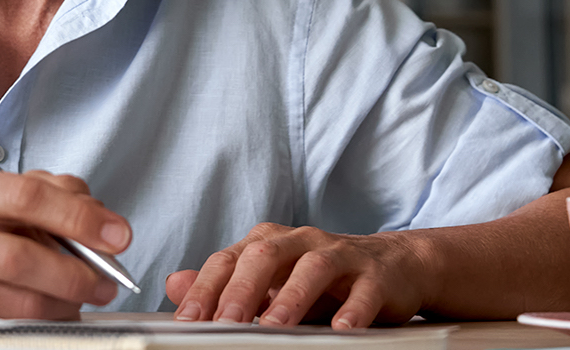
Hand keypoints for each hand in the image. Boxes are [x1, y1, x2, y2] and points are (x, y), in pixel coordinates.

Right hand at [0, 169, 131, 324]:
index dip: (78, 217)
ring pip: (21, 299)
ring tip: (91, 292)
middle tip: (107, 279)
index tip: (116, 235)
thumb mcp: (22, 191)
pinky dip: (51, 314)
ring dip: (67, 300)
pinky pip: (17, 320)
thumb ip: (64, 195)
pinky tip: (64, 304)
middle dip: (74, 272)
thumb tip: (106, 226)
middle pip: (19, 257)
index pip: (28, 197)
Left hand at [165, 223, 428, 328]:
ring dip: (291, 298)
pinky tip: (342, 328)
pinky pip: (364, 290)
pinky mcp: (376, 274)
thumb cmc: (324, 278)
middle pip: (264, 256)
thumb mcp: (272, 281)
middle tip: (223, 323)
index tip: (187, 319)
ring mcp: (340, 254)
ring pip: (313, 268)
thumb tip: (174, 285)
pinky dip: (352, 309)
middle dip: (241, 291)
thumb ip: (224, 285)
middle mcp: (301, 241)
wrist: (395, 266)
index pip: (228, 260)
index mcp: (269, 242)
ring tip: (274, 326)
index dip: (205, 289)